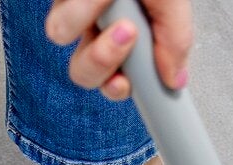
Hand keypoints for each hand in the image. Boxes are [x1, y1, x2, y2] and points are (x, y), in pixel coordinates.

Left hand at [45, 0, 191, 99]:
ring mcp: (72, 5)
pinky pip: (55, 6)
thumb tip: (176, 79)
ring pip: (59, 33)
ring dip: (83, 14)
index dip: (117, 87)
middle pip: (82, 70)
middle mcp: (97, 24)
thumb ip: (177, 39)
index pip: (114, 80)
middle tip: (125, 34)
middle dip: (100, 59)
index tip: (125, 83)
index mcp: (126, 36)